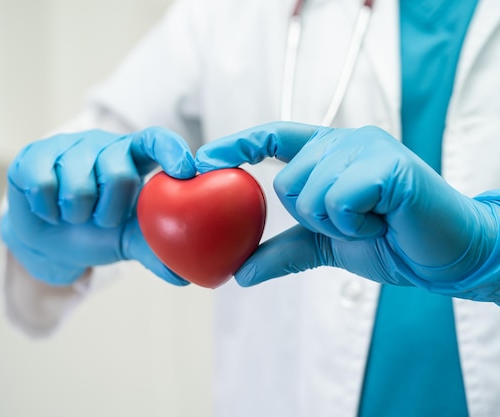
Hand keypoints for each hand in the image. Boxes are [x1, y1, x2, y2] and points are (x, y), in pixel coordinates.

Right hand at [0, 127, 195, 285]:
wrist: (48, 239)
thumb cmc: (95, 229)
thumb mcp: (128, 238)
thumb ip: (154, 249)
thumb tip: (183, 277)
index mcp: (134, 158)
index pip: (157, 140)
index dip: (171, 151)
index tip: (184, 171)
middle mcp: (105, 145)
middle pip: (118, 173)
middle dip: (110, 210)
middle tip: (100, 219)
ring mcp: (69, 146)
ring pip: (78, 181)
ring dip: (76, 212)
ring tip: (73, 213)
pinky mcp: (35, 154)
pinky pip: (43, 183)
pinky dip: (47, 208)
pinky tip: (49, 209)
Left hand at [195, 122, 499, 300]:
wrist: (441, 257)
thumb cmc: (388, 242)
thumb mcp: (325, 245)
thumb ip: (283, 251)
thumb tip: (240, 273)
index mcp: (329, 152)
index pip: (274, 136)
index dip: (237, 143)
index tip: (202, 158)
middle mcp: (345, 141)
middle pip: (288, 180)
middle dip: (311, 215)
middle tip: (352, 221)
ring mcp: (367, 147)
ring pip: (310, 190)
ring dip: (336, 221)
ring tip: (371, 220)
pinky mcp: (386, 164)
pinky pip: (338, 198)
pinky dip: (354, 221)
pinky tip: (381, 219)